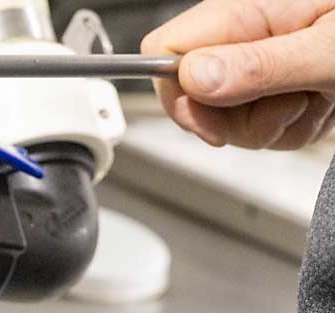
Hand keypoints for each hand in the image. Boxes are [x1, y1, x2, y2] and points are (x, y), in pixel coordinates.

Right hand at [142, 0, 334, 148]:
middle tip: (289, 102)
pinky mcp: (278, 88)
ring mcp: (261, 64)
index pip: (164, 50)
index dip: (177, 91)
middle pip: (193, 97)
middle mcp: (247, 35)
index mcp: (248, 8)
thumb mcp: (332, 50)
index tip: (214, 116)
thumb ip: (261, 65)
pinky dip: (294, 128)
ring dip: (276, 125)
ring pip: (228, 121)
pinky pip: (260, 130)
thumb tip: (194, 77)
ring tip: (320, 97)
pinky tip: (323, 104)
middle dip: (237, 119)